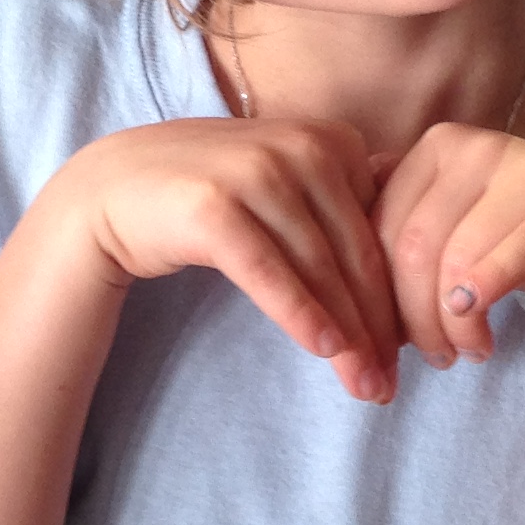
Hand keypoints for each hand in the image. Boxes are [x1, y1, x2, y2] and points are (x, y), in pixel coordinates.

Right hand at [43, 118, 406, 400]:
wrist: (112, 190)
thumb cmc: (210, 200)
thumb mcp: (286, 191)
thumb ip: (339, 215)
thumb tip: (412, 282)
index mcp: (333, 140)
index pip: (382, 232)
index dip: (398, 296)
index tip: (407, 349)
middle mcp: (301, 146)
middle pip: (356, 253)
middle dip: (380, 327)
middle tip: (393, 383)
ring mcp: (256, 171)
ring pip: (321, 268)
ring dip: (348, 335)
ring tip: (364, 384)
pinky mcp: (214, 206)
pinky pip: (270, 271)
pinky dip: (301, 313)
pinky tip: (323, 350)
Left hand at [374, 124, 524, 369]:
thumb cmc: (516, 251)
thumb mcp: (447, 237)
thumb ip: (394, 237)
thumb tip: (323, 269)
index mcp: (437, 147)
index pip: (377, 227)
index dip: (371, 296)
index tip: (385, 343)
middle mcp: (478, 146)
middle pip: (411, 247)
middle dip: (410, 318)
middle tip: (430, 359)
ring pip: (455, 260)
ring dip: (452, 326)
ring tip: (466, 353)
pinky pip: (510, 258)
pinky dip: (484, 304)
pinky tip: (483, 339)